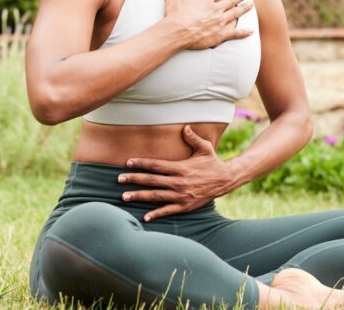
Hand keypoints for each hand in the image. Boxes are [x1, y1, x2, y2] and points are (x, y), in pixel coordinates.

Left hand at [117, 126, 238, 221]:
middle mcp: (179, 182)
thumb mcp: (204, 148)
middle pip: (151, 180)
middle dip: (134, 179)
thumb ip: (193, 138)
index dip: (141, 163)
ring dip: (139, 196)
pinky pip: (168, 210)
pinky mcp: (185, 205)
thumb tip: (184, 127)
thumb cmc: (213, 162)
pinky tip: (145, 216)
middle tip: (118, 179)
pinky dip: (156, 214)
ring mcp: (181, 195)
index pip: (156, 165)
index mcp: (181, 167)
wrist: (225, 180)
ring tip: (124, 196)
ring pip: (156, 196)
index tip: (128, 162)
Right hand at [165, 0, 253, 49]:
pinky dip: (243, 33)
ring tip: (251, 5)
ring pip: (235, 13)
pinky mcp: (220, 35)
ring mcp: (219, 22)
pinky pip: (235, 33)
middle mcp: (216, 9)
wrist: (176, 33)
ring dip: (244, 8)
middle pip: (231, 0)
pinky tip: (250, 31)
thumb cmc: (174, 14)